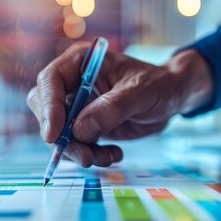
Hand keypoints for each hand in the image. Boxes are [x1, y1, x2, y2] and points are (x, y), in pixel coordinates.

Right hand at [27, 43, 212, 166]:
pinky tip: (114, 154)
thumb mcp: (139, 93)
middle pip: (48, 110)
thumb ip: (111, 109)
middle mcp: (74, 82)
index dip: (48, 108)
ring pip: (61, 133)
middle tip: (83, 156)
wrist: (172, 97)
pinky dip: (92, 154)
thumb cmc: (158, 85)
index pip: (50, 81)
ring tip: (106, 158)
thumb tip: (79, 130)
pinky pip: (78, 144)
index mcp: (81, 62)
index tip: (53, 135)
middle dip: (61, 137)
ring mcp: (79, 105)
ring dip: (79, 151)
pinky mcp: (87, 125)